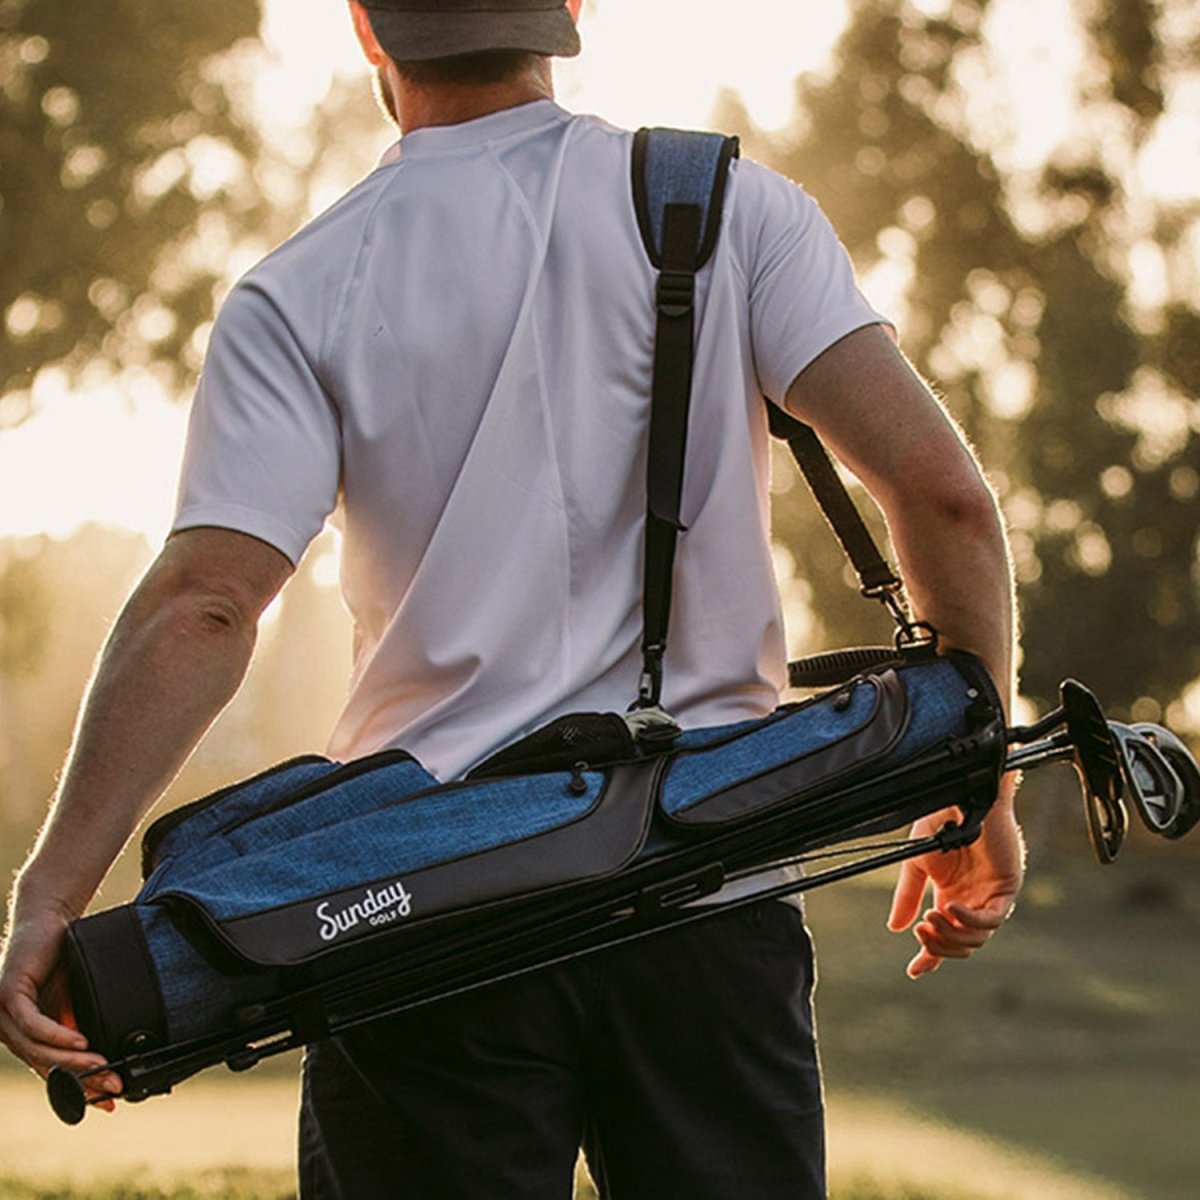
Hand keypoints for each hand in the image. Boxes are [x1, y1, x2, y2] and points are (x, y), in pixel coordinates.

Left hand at [0, 897, 119, 1107]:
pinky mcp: (8, 995)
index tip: (108, 1100)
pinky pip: (32, 1024)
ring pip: (37, 1049)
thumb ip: (80, 1027)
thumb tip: (106, 1057)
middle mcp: (7, 1030)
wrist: (50, 920)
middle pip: (44, 1065)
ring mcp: (4, 1014)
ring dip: (72, 1060)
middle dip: (81, 1078)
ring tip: (101, 1065)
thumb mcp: (74, 1001)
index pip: (51, 1070)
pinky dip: (57, 1035)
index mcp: (23, 1035)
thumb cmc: (62, 959)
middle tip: (112, 1085)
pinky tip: (80, 1039)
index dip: (78, 1088)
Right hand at [887, 785, 1024, 978]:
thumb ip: (906, 896)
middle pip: (960, 945)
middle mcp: (971, 901)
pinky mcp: (1006, 888)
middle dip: (938, 945)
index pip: (944, 938)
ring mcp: (990, 897)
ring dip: (951, 934)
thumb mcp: (916, 864)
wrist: (959, 796)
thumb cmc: (940, 821)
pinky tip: (951, 908)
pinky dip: (970, 920)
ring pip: (976, 939)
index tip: (913, 971)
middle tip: (919, 930)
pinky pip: (991, 919)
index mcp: (950, 896)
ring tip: (930, 917)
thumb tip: (895, 928)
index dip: (930, 957)